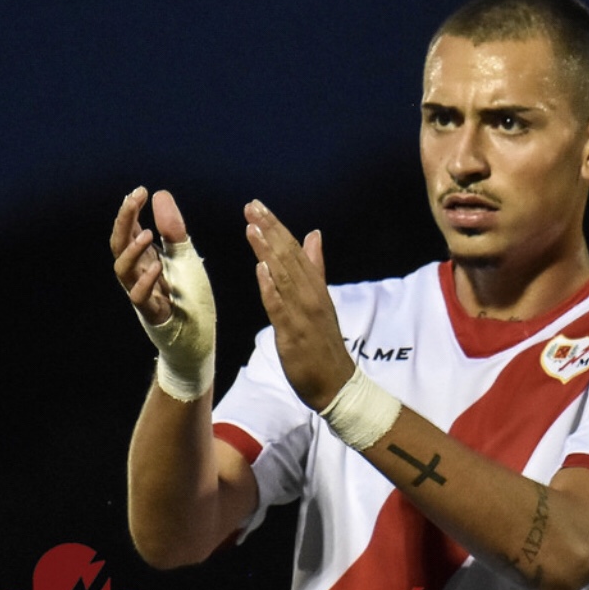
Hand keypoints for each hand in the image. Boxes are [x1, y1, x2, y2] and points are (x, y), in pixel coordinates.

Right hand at [111, 186, 216, 401]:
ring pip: (122, 270)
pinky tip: (158, 267)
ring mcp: (143, 295)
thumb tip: (160, 194)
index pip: (129, 230)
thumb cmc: (189, 301)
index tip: (140, 191)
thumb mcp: (186, 259)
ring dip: (132, 249)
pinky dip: (146, 281)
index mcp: (145, 260)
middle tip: (134, 199)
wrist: (196, 342)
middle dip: (124, 220)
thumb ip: (173, 230)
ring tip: (148, 233)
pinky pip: (139, 298)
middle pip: (119, 244)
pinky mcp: (153, 314)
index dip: (130, 211)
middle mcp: (139, 275)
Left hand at [244, 199, 354, 410]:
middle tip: (251, 207)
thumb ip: (314, 268)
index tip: (259, 207)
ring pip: (284, 277)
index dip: (277, 228)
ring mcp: (303, 314)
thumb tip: (313, 235)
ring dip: (268, 252)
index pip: (295, 251)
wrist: (337, 383)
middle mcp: (310, 296)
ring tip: (251, 228)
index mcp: (315, 288)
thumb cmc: (325, 344)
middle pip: (289, 258)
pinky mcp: (294, 334)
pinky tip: (260, 269)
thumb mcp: (321, 300)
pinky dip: (271, 288)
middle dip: (269, 231)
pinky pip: (280, 308)